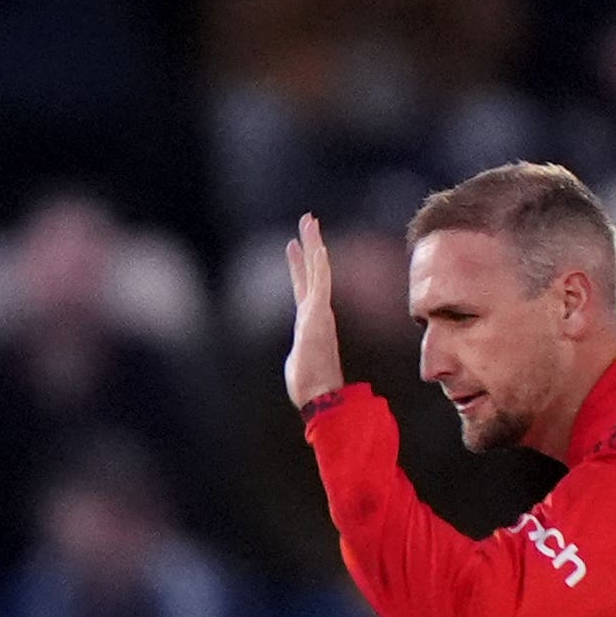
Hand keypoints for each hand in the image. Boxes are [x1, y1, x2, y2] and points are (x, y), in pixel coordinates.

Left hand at [284, 213, 343, 410]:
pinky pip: (322, 286)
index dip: (299, 265)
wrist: (319, 396)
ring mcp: (318, 313)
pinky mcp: (319, 317)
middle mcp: (315, 312)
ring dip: (314, 245)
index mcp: (309, 321)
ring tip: (310, 221)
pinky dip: (321, 267)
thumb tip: (300, 358)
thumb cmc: (308, 386)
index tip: (293, 244)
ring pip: (318, 271)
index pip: (303, 287)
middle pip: (311, 272)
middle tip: (307, 219)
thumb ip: (299, 351)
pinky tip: (320, 248)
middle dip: (308, 245)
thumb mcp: (298, 362)